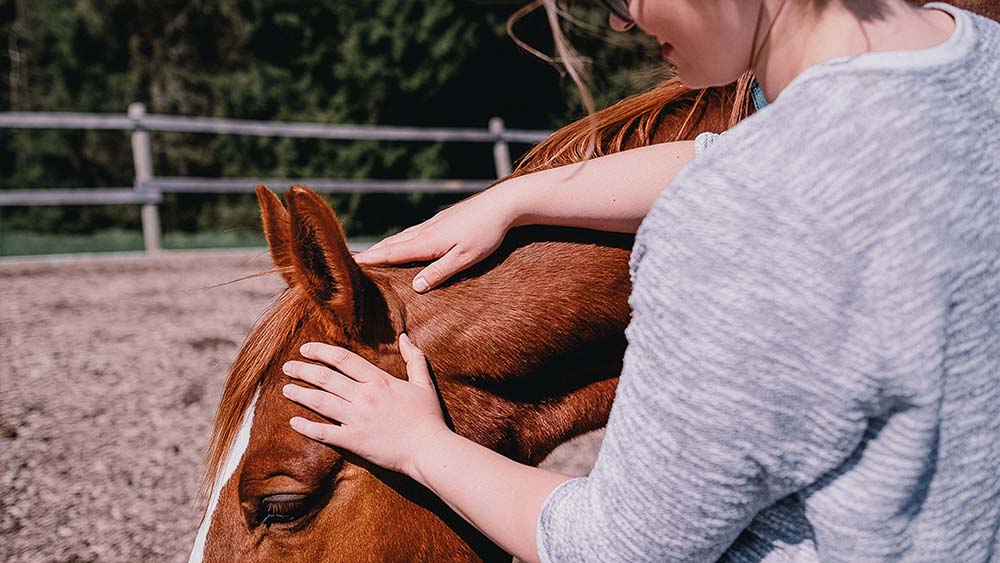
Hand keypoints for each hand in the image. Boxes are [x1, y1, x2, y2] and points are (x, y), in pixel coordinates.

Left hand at [282, 333, 450, 476]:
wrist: (429, 449)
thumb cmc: (429, 417)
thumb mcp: (424, 382)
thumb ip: (414, 358)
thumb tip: (405, 337)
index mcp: (379, 381)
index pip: (343, 360)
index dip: (321, 352)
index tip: (306, 349)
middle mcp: (364, 397)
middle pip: (325, 378)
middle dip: (303, 370)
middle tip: (288, 367)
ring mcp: (357, 419)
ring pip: (320, 402)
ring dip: (300, 394)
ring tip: (286, 389)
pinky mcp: (353, 441)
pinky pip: (324, 433)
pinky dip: (307, 427)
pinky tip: (294, 422)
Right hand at [353, 187, 517, 291]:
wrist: (502, 204)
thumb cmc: (486, 233)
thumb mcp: (464, 258)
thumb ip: (440, 273)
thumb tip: (415, 287)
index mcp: (427, 242)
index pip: (391, 253)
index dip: (371, 260)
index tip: (350, 265)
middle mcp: (425, 231)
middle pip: (392, 244)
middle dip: (372, 254)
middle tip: (352, 263)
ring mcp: (433, 223)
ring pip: (402, 236)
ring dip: (385, 246)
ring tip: (372, 255)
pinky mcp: (442, 220)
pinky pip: (414, 232)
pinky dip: (400, 239)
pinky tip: (403, 242)